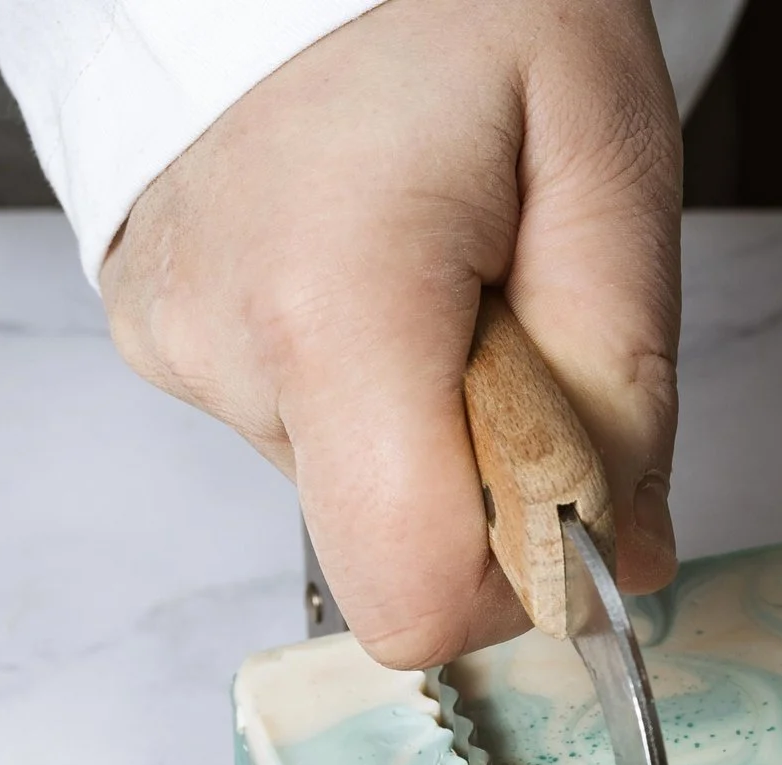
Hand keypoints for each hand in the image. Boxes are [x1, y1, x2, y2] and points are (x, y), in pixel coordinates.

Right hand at [101, 0, 682, 668]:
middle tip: (501, 296)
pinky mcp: (157, 333)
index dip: (521, 573)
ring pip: (346, 475)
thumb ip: (625, 378)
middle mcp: (224, 349)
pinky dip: (356, 365)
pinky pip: (292, 413)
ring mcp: (174, 346)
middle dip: (480, 458)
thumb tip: (619, 554)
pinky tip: (361, 249)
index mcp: (337, 309)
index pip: (417, 594)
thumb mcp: (604, 152)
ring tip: (426, 246)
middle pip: (388, 537)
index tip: (569, 463)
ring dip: (419, 399)